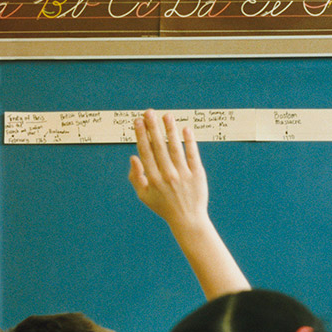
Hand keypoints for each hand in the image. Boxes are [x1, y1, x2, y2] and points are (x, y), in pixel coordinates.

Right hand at [129, 110, 208, 228]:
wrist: (188, 219)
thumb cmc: (164, 206)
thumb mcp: (144, 195)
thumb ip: (136, 177)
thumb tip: (133, 157)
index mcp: (153, 179)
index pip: (146, 152)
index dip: (141, 135)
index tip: (138, 121)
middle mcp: (167, 175)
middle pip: (159, 147)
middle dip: (153, 128)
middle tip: (149, 112)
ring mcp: (183, 175)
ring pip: (176, 148)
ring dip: (170, 130)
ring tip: (167, 116)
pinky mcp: (197, 175)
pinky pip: (193, 155)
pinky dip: (189, 142)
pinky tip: (186, 129)